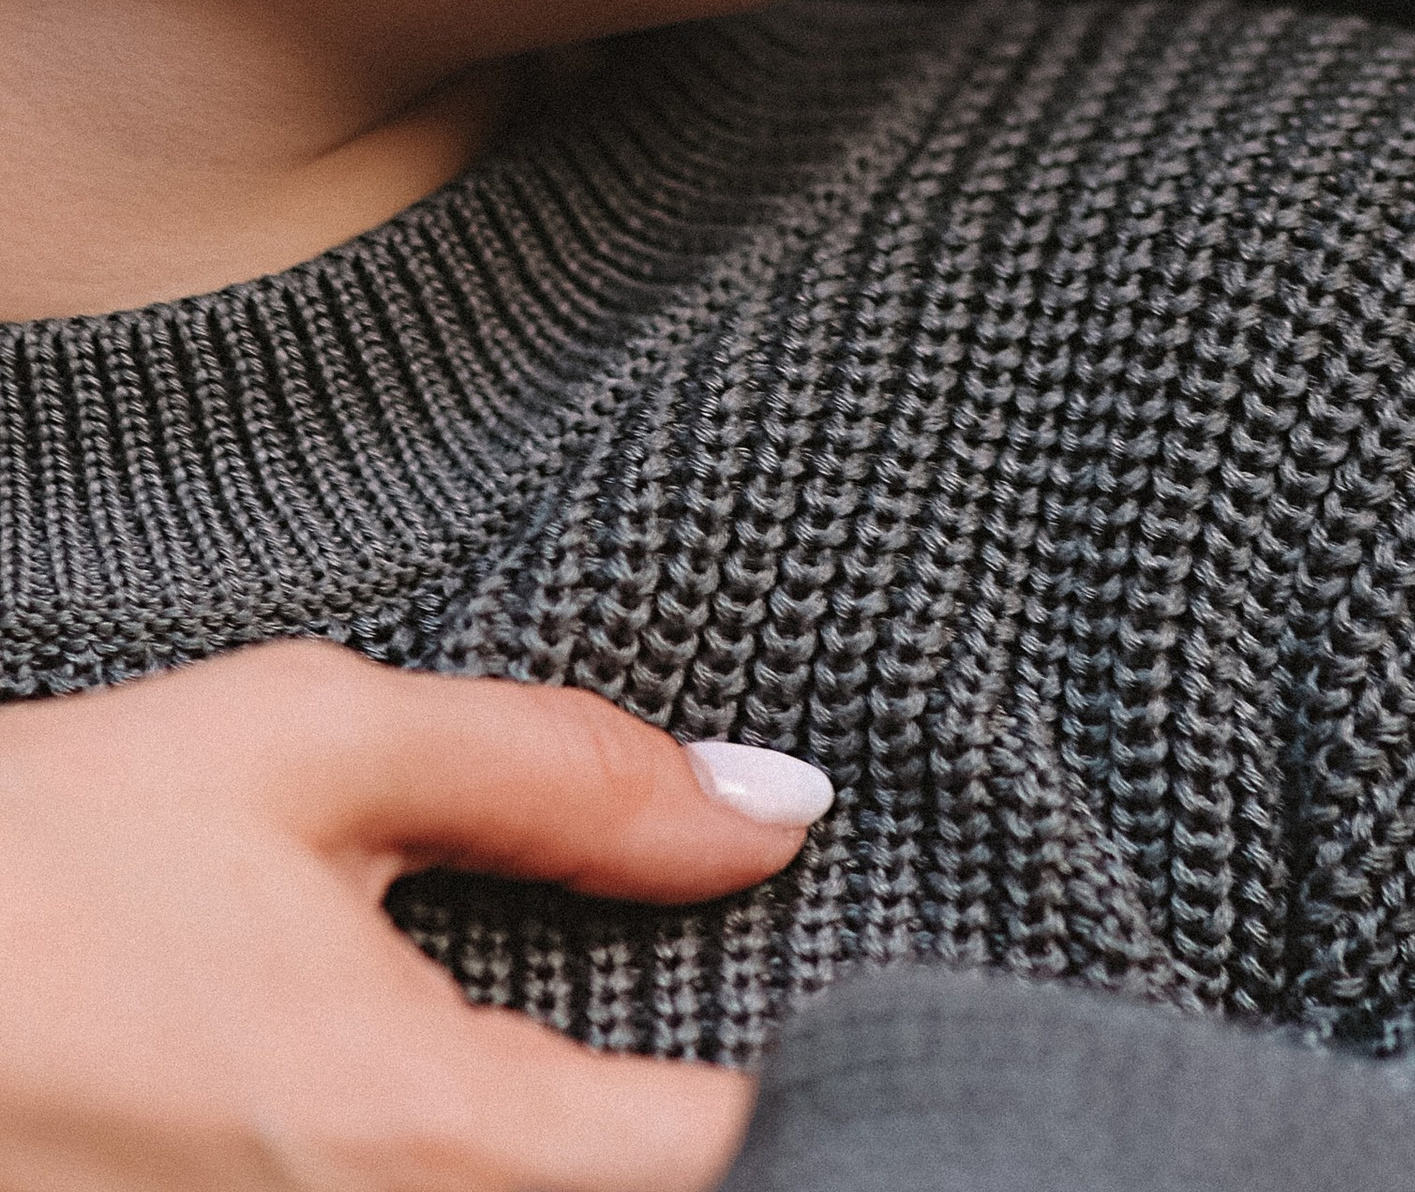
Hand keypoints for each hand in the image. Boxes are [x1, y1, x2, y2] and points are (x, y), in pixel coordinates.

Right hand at [0, 644, 816, 1191]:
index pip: (722, 1168)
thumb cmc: (51, 851)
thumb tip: (772, 808)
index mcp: (419, 1141)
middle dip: (693, 1129)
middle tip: (714, 1017)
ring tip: (595, 1056)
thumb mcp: (312, 747)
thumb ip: (563, 775)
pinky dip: (474, 1170)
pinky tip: (475, 1104)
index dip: (826, 1087)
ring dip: (574, 1150)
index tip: (851, 1004)